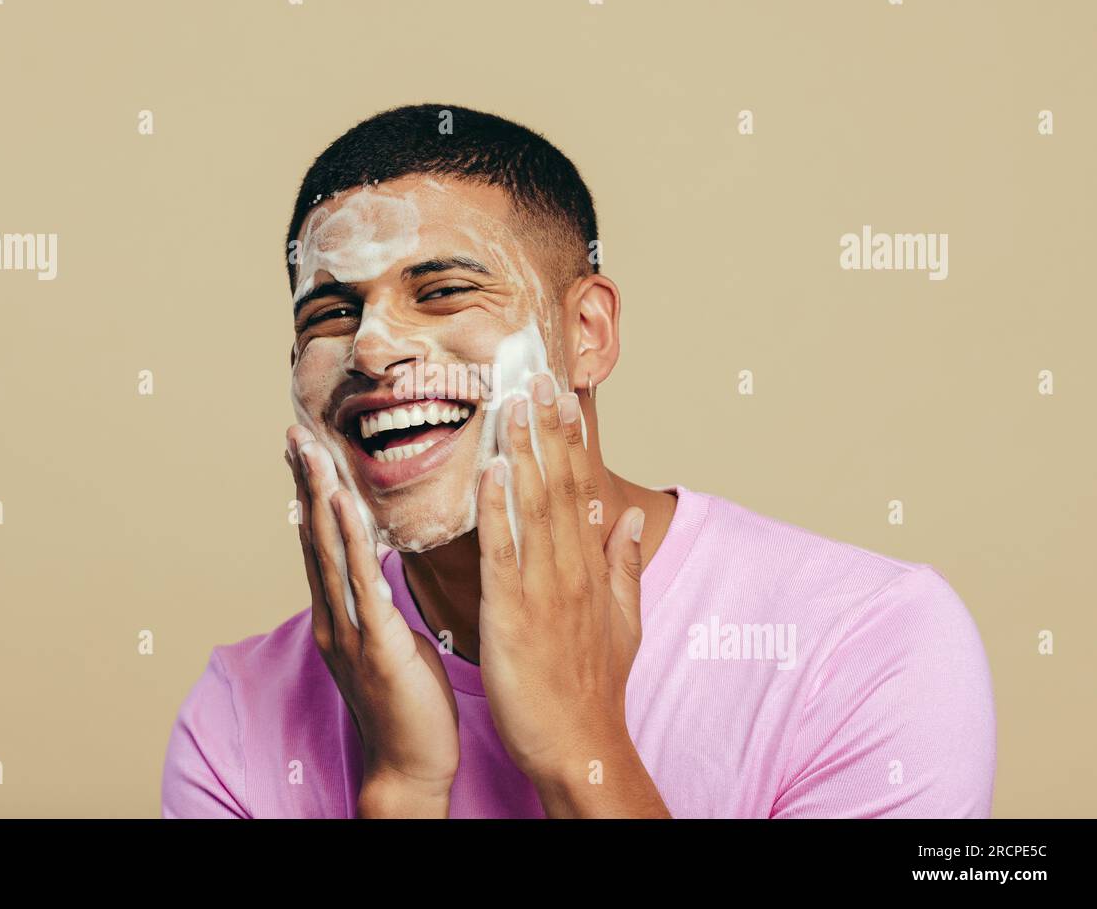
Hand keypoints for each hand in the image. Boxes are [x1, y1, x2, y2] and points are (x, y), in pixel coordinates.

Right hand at [285, 425, 460, 815]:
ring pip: (329, 551)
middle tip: (293, 433)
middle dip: (305, 483)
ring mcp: (349, 629)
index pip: (322, 542)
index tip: (305, 451)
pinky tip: (340, 503)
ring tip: (310, 450)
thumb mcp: (393, 639)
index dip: (311, 494)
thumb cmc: (410, 703)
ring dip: (318, 496)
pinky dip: (348, 539)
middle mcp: (334, 616)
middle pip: (314, 537)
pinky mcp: (375, 643)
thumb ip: (380, 600)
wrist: (411, 765)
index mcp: (340, 614)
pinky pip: (360, 581)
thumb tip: (382, 564)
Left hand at [473, 376, 648, 794]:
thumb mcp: (623, 621)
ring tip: (511, 402)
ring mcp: (543, 588)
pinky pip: (503, 551)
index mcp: (590, 566)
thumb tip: (628, 518)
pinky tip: (491, 471)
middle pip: (559, 484)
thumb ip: (623, 565)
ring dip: (523, 450)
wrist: (579, 743)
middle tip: (534, 374)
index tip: (562, 394)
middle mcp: (571, 568)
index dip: (572, 439)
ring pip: (533, 506)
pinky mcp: (511, 612)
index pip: (581, 489)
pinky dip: (497, 509)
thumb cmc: (593, 684)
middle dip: (547, 426)